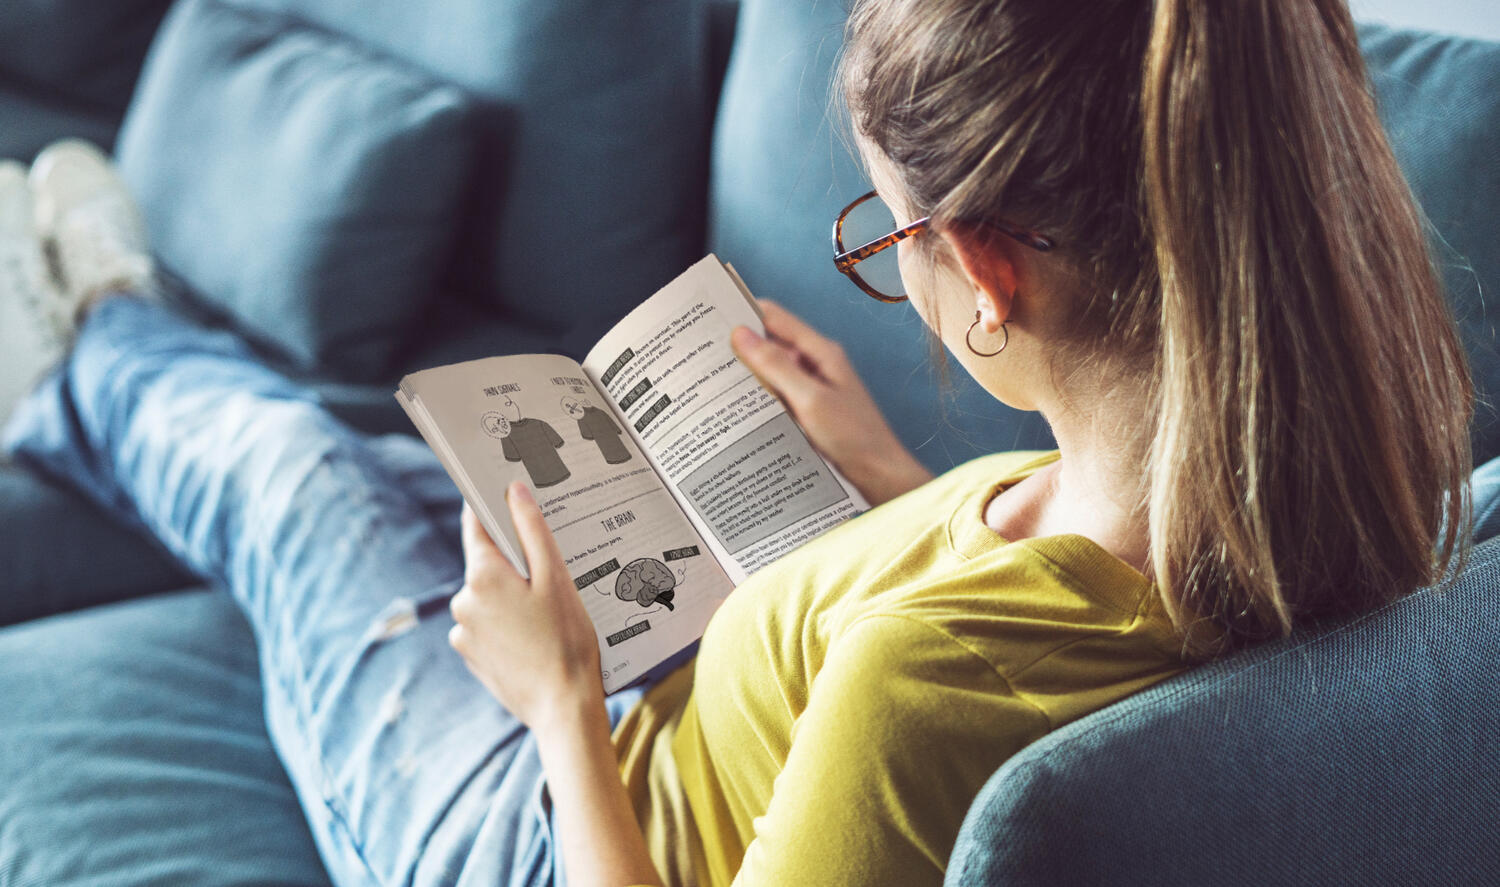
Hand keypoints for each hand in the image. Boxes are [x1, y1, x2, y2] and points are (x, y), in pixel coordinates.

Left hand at [449, 485, 603, 734]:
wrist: (562, 708)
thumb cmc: (566, 641)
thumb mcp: (557, 578)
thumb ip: (532, 529)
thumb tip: (513, 490)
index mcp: (483, 575)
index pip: (476, 524)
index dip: (490, 507)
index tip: (502, 495)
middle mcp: (463, 600)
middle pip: (487, 565)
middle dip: (515, 566)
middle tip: (551, 579)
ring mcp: (462, 631)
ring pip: (488, 597)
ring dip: (511, 599)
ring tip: (548, 618)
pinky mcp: (469, 655)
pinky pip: (485, 626)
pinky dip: (505, 626)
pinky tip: (535, 639)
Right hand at [731, 299, 932, 505]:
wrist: (879, 474)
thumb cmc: (853, 437)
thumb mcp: (809, 399)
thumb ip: (776, 366)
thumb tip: (741, 334)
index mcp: (820, 352)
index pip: (774, 317)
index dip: (744, 312)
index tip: (712, 317)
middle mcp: (816, 363)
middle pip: (771, 342)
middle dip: (741, 345)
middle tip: (703, 353)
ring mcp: (813, 386)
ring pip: (773, 370)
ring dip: (749, 373)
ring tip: (712, 380)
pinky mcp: (810, 408)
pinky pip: (779, 393)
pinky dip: (761, 395)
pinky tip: (740, 407)